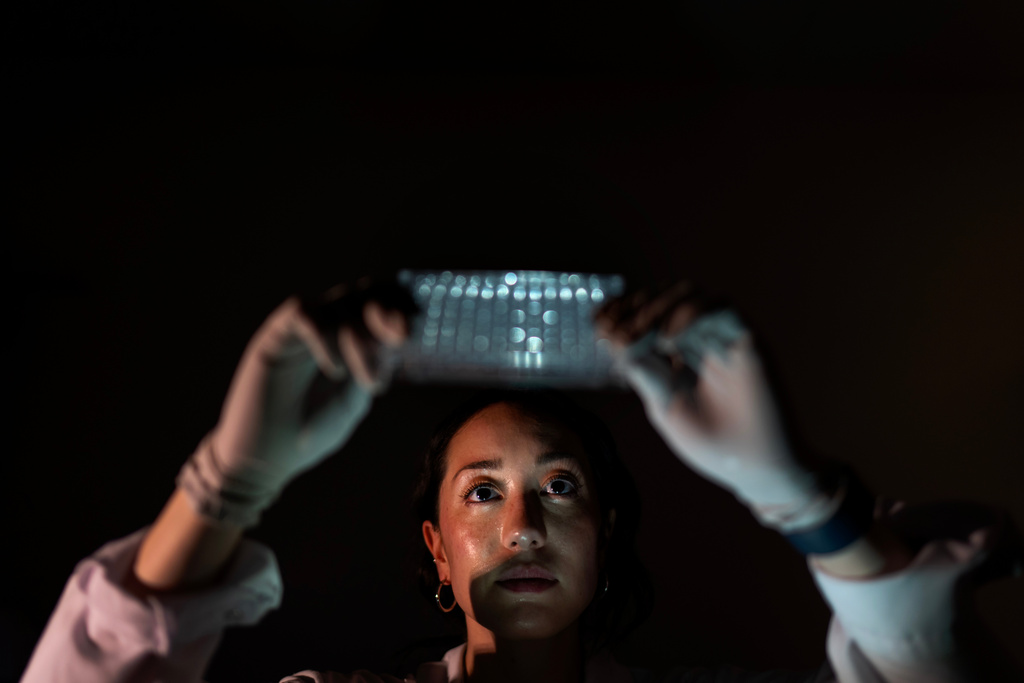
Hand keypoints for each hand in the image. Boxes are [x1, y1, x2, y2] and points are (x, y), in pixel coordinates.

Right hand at [176, 278, 416, 527]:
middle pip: (362, 292)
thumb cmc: (308, 435)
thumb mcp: (352, 404)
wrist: (263, 459)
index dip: (399, 308)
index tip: (409, 334)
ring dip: (358, 335)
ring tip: (360, 378)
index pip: (379, 307)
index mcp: (352, 345)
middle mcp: (329, 331)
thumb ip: (371, 371)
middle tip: (398, 337)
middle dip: (385, 309)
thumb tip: (395, 341)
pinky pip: (303, 312)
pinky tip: (333, 371)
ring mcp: (302, 332)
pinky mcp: (275, 336)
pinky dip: (324, 337)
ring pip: (337, 301)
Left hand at [595, 281, 832, 530]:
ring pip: (689, 293)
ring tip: (640, 335)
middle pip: (664, 297)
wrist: (754, 468)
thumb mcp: (663, 405)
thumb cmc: (712, 443)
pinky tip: (669, 339)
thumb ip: (642, 370)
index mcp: (675, 354)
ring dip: (658, 307)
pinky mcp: (746, 337)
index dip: (621, 310)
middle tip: (615, 329)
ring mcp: (723, 336)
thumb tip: (612, 338)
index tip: (597, 321)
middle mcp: (699, 338)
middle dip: (634, 307)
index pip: (646, 315)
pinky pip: (720, 307)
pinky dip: (690, 314)